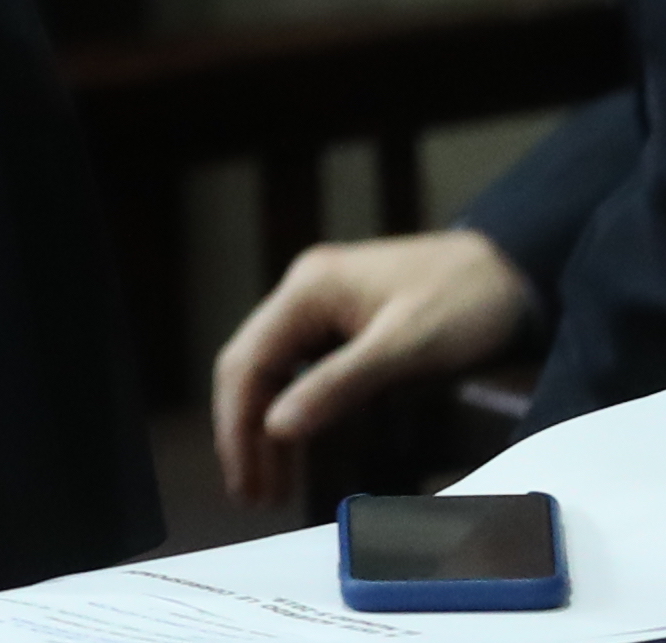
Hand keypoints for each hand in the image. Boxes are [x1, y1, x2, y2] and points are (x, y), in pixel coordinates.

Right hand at [211, 228, 534, 507]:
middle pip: (252, 367)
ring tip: (272, 483)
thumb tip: (275, 428)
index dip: (238, 424)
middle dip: (246, 431)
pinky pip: (302, 368)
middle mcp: (304, 293)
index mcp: (308, 290)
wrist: (520, 264)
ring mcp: (323, 304)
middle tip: (254, 494)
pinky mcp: (346, 320)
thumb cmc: (468, 301)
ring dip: (268, 425)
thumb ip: (338, 384)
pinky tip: (299, 441)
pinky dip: (296, 407)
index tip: (248, 480)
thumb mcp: (406, 347)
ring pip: (274, 370)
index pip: (248, 362)